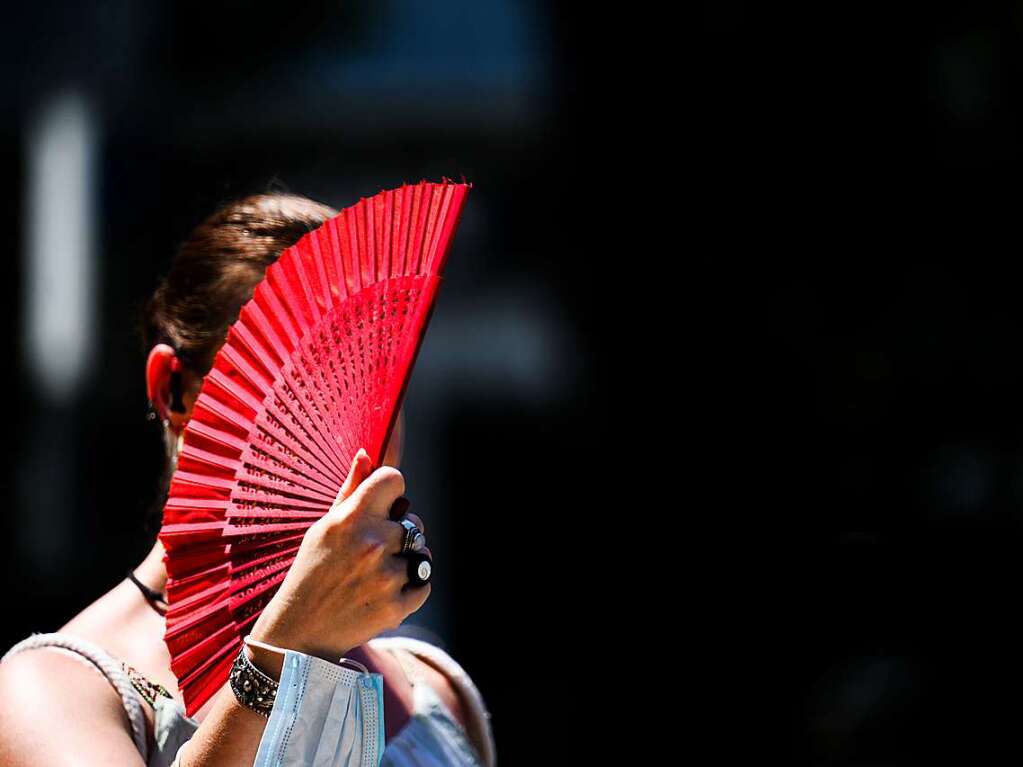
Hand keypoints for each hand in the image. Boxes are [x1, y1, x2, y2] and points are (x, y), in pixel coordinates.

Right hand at [246, 449, 431, 675]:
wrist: (300, 631)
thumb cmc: (311, 571)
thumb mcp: (323, 527)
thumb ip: (351, 490)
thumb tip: (367, 454)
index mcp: (351, 518)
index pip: (395, 481)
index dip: (391, 491)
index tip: (383, 505)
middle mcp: (372, 543)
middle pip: (414, 520)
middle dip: (400, 532)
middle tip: (372, 551)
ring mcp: (386, 576)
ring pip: (422, 553)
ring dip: (406, 561)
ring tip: (376, 574)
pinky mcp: (396, 606)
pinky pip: (424, 583)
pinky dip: (411, 587)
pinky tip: (383, 592)